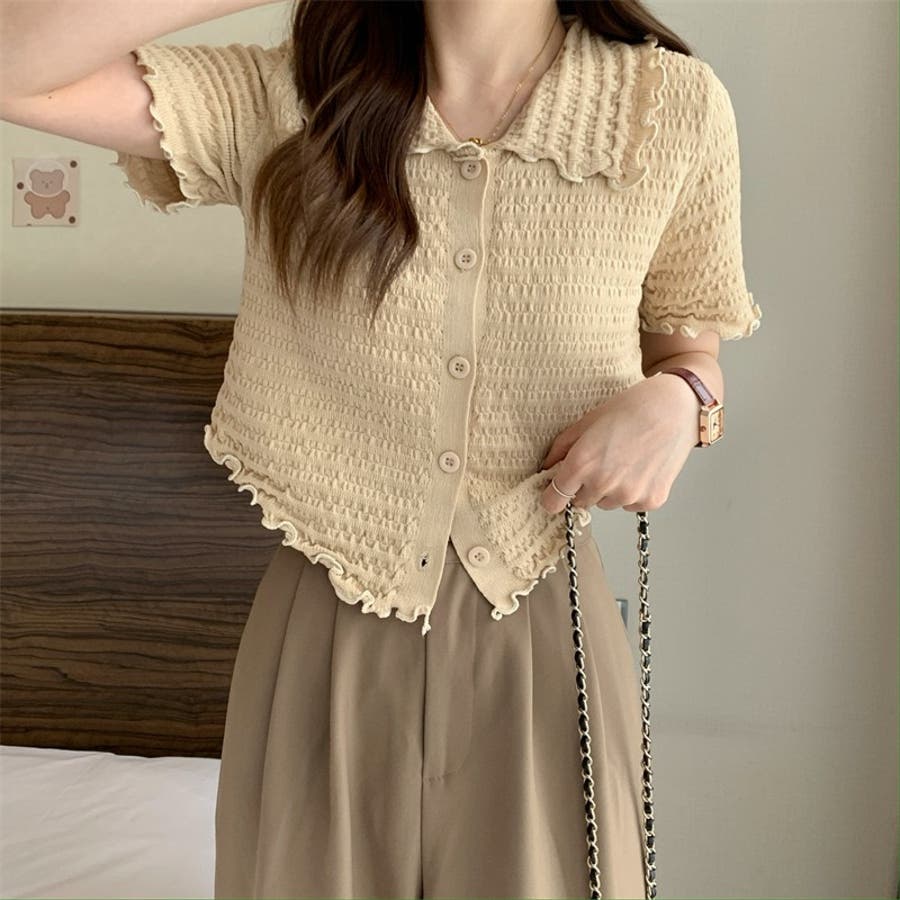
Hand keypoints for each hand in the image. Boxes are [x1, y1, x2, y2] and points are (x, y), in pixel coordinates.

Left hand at [537, 374, 699, 514]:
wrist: (674, 408)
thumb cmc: (631, 408)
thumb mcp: (587, 422)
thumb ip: (562, 448)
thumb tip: (546, 467)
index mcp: (581, 464)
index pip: (553, 502)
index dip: (552, 496)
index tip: (556, 491)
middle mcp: (603, 484)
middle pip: (580, 502)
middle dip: (584, 487)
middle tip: (601, 462)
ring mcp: (629, 495)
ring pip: (606, 504)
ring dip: (609, 490)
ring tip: (624, 461)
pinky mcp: (650, 501)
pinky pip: (630, 505)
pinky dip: (633, 492)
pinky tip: (641, 468)